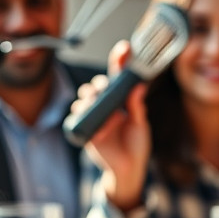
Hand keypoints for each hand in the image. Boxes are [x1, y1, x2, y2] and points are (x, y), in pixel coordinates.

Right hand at [79, 39, 150, 210]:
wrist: (128, 170)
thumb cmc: (137, 146)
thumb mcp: (140, 125)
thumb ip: (137, 107)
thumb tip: (139, 86)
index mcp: (121, 102)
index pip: (118, 77)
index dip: (119, 61)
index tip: (124, 48)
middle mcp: (107, 106)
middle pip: (97, 85)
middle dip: (99, 83)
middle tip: (104, 87)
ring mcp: (95, 117)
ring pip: (84, 97)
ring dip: (89, 96)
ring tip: (97, 102)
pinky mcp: (86, 130)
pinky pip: (78, 116)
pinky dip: (84, 115)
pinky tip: (98, 122)